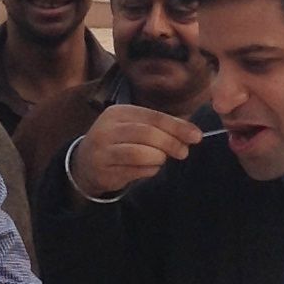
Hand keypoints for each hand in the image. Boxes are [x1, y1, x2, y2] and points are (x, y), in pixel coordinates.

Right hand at [71, 104, 205, 199]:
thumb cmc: (120, 142)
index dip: (177, 127)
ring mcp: (103, 150)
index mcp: (119, 112)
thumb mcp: (136, 127)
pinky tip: (149, 168)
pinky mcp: (104, 170)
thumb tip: (192, 133)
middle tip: (183, 152)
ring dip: (158, 158)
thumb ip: (162, 127)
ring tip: (162, 160)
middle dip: (171, 143)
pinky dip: (149, 170)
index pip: (154, 117)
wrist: (86, 163)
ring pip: (140, 153)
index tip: (196, 136)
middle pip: (148, 134)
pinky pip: (135, 171)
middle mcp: (108, 128)